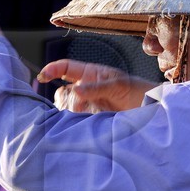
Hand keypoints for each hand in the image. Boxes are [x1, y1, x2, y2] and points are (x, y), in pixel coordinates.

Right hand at [37, 59, 151, 113]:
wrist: (147, 109)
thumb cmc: (134, 90)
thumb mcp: (117, 85)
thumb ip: (96, 87)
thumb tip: (75, 89)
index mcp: (90, 74)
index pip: (65, 68)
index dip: (52, 69)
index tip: (43, 76)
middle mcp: (85, 88)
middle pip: (63, 92)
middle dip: (68, 100)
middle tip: (80, 108)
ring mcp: (86, 104)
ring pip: (67, 108)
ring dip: (73, 113)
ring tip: (89, 115)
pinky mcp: (89, 118)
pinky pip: (75, 120)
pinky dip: (77, 122)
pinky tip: (88, 122)